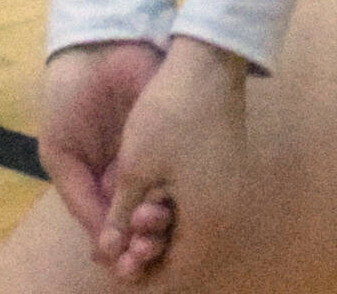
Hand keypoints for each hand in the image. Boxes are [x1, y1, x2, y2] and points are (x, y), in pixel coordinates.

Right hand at [38, 41, 164, 244]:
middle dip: (142, 242)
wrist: (98, 49)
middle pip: (140, 221)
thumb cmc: (69, 100)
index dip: (119, 248)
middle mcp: (131, 176)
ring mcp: (155, 160)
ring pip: (163, 205)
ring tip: (153, 229)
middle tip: (142, 253)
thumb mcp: (60, 154)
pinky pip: (179, 179)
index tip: (124, 267)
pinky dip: (173, 198)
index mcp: (101, 181)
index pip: (113, 226)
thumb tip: (101, 248)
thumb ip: (80, 198)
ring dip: (159, 224)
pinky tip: (166, 209)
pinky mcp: (176, 144)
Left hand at [98, 37, 251, 282]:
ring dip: (156, 232)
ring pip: (189, 231)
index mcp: (207, 224)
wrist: (208, 63)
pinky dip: (170, 212)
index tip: (111, 268)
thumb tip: (107, 252)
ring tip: (123, 220)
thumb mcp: (135, 170)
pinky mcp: (226, 174)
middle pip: (183, 256)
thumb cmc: (169, 116)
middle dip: (145, 254)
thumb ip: (121, 217)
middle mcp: (226, 216)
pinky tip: (143, 199)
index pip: (174, 275)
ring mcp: (230, 194)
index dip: (140, 276)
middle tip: (111, 246)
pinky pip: (198, 210)